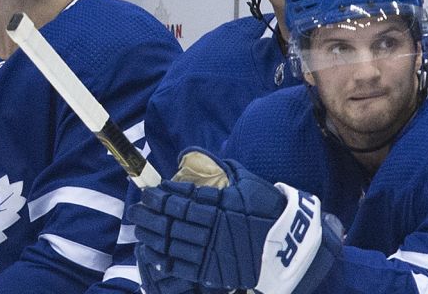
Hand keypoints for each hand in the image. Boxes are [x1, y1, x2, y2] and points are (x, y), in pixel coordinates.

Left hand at [133, 148, 338, 293]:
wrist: (291, 247)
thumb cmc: (269, 209)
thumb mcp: (248, 183)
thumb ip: (223, 169)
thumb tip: (196, 155)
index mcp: (221, 204)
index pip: (182, 198)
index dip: (162, 196)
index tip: (149, 192)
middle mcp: (214, 227)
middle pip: (172, 220)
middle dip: (150, 214)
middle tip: (135, 210)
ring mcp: (214, 251)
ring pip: (173, 242)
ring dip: (152, 235)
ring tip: (139, 229)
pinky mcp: (215, 272)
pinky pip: (184, 267)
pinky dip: (165, 260)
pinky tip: (152, 253)